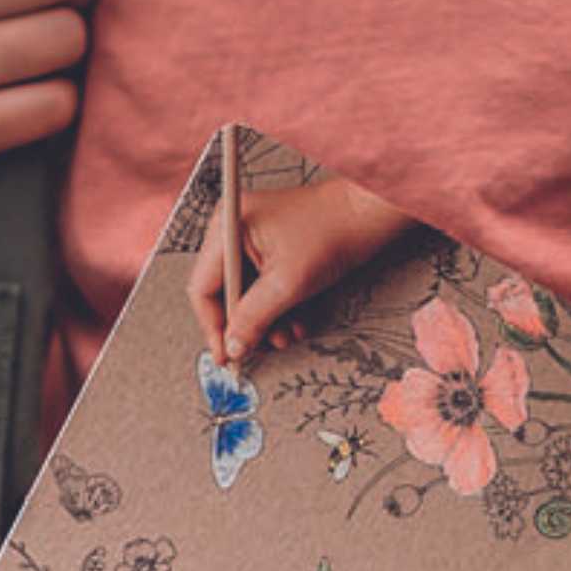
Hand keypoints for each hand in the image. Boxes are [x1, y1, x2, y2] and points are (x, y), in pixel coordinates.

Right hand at [187, 176, 416, 368]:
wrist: (367, 216)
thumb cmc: (331, 232)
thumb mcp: (287, 283)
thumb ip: (254, 318)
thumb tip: (233, 347)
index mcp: (226, 229)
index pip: (202, 288)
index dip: (213, 326)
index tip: (225, 355)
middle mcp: (234, 234)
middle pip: (223, 295)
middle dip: (245, 326)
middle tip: (260, 349)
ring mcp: (253, 244)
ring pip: (246, 297)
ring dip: (265, 323)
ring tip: (286, 336)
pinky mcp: (273, 255)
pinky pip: (264, 290)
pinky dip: (277, 311)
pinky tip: (295, 323)